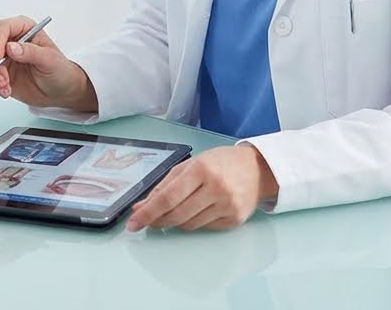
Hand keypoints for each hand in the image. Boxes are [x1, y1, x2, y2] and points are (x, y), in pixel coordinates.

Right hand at [0, 16, 97, 111]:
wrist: (59, 91)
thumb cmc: (59, 70)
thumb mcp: (50, 60)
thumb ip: (31, 52)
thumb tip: (11, 48)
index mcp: (23, 29)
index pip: (2, 28)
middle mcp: (8, 41)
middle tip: (4, 80)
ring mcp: (1, 58)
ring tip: (6, 89)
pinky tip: (1, 90)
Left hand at [126, 145, 277, 231]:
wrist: (257, 169)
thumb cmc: (220, 163)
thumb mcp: (190, 165)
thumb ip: (164, 185)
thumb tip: (141, 206)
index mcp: (201, 170)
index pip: (167, 198)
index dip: (147, 213)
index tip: (133, 223)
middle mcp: (215, 188)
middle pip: (176, 215)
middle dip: (157, 220)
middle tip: (146, 220)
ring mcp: (227, 206)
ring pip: (189, 224)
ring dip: (175, 221)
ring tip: (173, 211)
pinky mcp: (234, 220)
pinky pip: (204, 227)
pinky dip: (193, 222)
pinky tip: (195, 211)